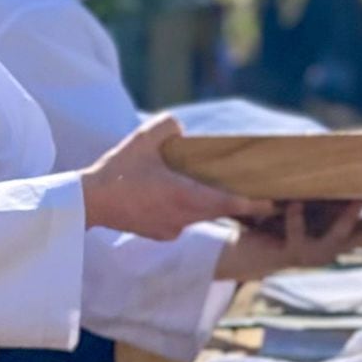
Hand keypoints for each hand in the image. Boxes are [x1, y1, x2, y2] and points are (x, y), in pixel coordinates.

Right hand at [80, 114, 272, 239]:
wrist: (90, 203)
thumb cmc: (118, 171)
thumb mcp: (144, 138)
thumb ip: (169, 126)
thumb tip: (181, 128)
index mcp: (186, 196)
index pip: (230, 204)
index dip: (254, 203)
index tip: (272, 202)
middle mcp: (183, 217)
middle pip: (219, 210)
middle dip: (235, 201)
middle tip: (253, 191)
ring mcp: (172, 229)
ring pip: (200, 216)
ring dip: (206, 204)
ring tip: (206, 187)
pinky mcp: (160, 234)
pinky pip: (182, 221)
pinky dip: (184, 209)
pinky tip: (171, 196)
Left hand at [214, 202, 361, 281]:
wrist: (250, 253)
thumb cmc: (284, 225)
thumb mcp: (310, 210)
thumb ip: (329, 195)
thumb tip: (347, 156)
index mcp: (339, 238)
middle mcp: (331, 249)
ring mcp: (311, 252)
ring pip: (334, 236)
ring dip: (345, 219)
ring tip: (356, 201)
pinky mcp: (287, 251)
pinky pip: (294, 233)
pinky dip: (296, 217)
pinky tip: (295, 202)